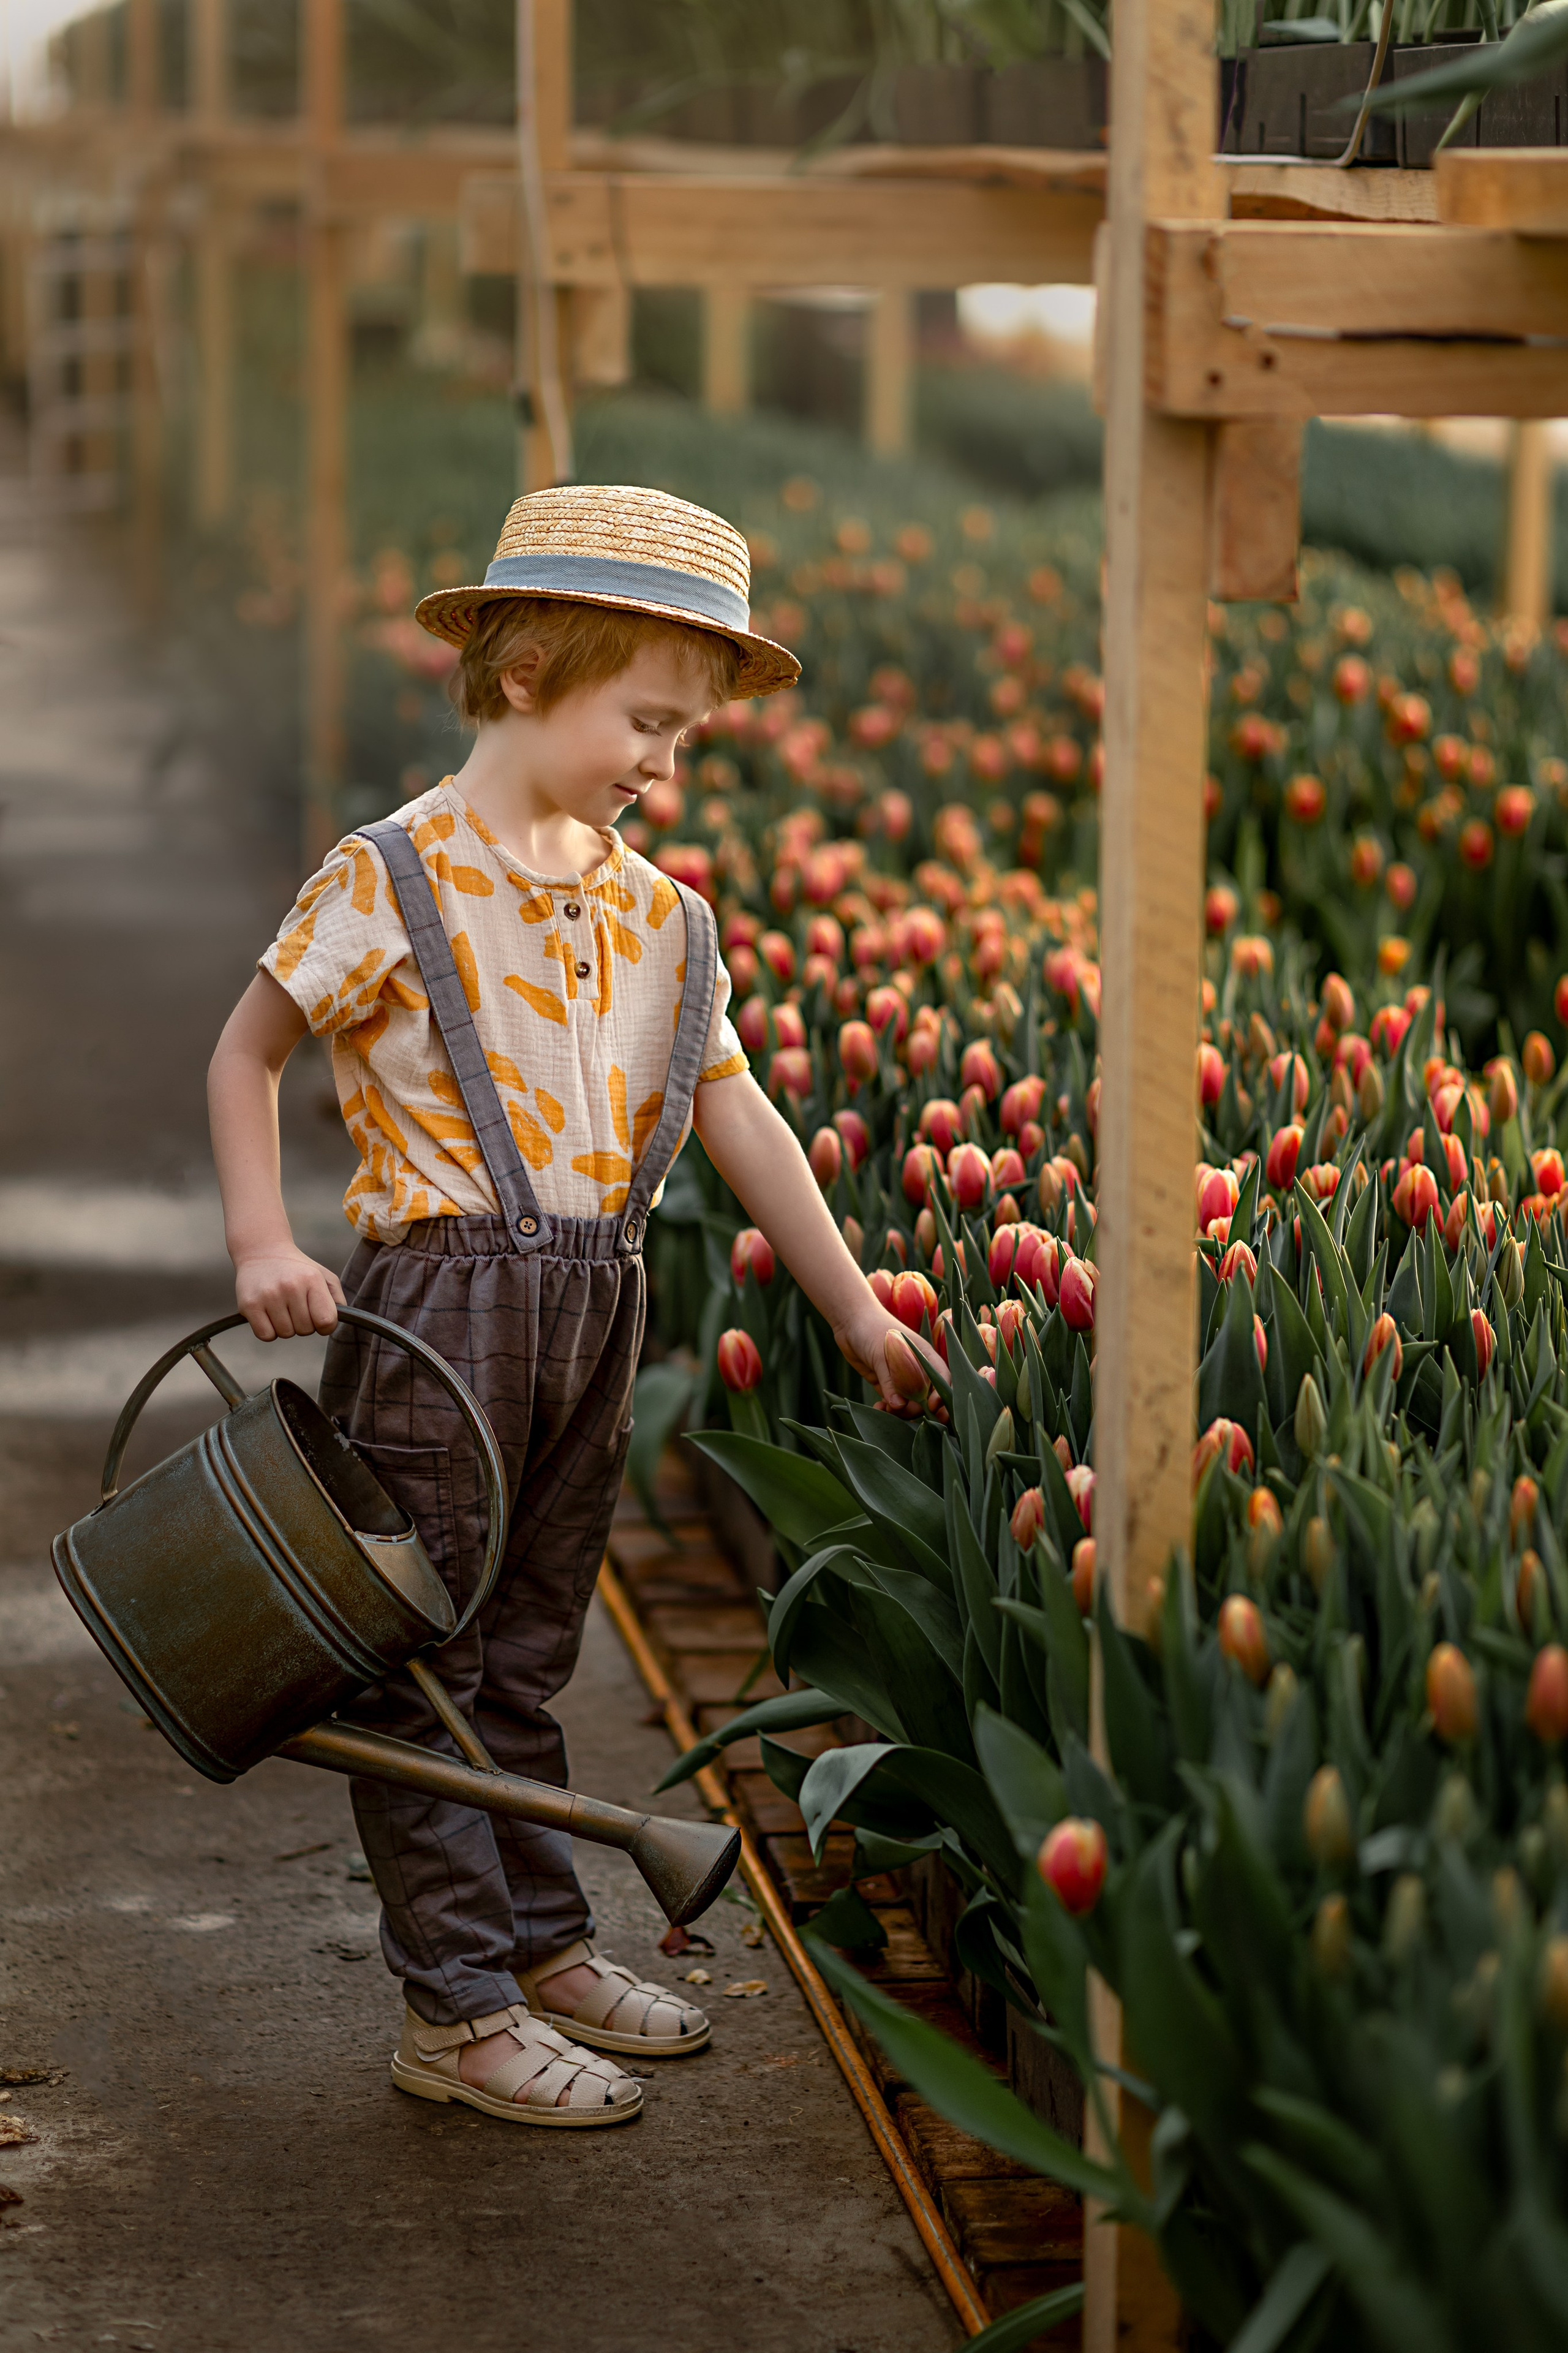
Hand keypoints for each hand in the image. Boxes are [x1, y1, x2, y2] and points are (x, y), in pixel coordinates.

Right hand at [234, 1249, 344, 1340]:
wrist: (262, 1251)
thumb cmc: (297, 1268)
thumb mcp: (323, 1275)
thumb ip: (337, 1299)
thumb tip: (335, 1324)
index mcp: (312, 1279)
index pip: (326, 1321)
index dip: (325, 1326)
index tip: (318, 1318)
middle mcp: (291, 1286)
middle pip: (305, 1330)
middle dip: (303, 1324)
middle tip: (295, 1307)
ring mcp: (269, 1295)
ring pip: (286, 1334)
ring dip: (286, 1327)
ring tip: (281, 1307)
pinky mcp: (249, 1304)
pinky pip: (266, 1335)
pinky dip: (269, 1331)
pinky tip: (268, 1315)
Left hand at [833, 1295, 943, 1413]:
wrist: (850, 1321)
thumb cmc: (871, 1329)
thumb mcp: (881, 1355)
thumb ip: (890, 1381)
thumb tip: (899, 1406)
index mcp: (924, 1355)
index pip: (942, 1378)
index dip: (942, 1395)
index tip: (932, 1407)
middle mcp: (916, 1368)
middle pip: (926, 1396)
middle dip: (916, 1408)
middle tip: (900, 1411)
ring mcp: (901, 1377)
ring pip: (909, 1403)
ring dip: (900, 1412)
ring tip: (884, 1410)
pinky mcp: (886, 1383)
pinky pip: (892, 1402)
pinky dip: (887, 1409)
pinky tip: (878, 1408)